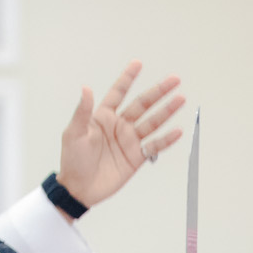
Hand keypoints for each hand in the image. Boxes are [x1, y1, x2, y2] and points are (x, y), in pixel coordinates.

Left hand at [57, 61, 185, 209]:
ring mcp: (129, 141)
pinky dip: (166, 139)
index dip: (128, 78)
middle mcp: (119, 125)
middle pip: (142, 104)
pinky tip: (177, 131)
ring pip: (152, 122)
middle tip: (174, 80)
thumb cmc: (72, 160)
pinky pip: (154, 146)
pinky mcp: (136, 158)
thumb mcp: (73, 133)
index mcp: (103, 116)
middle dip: (158, 91)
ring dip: (166, 111)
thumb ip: (82, 112)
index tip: (138, 63)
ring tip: (180, 99)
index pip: (118, 92)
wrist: (79, 188)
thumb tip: (86, 89)